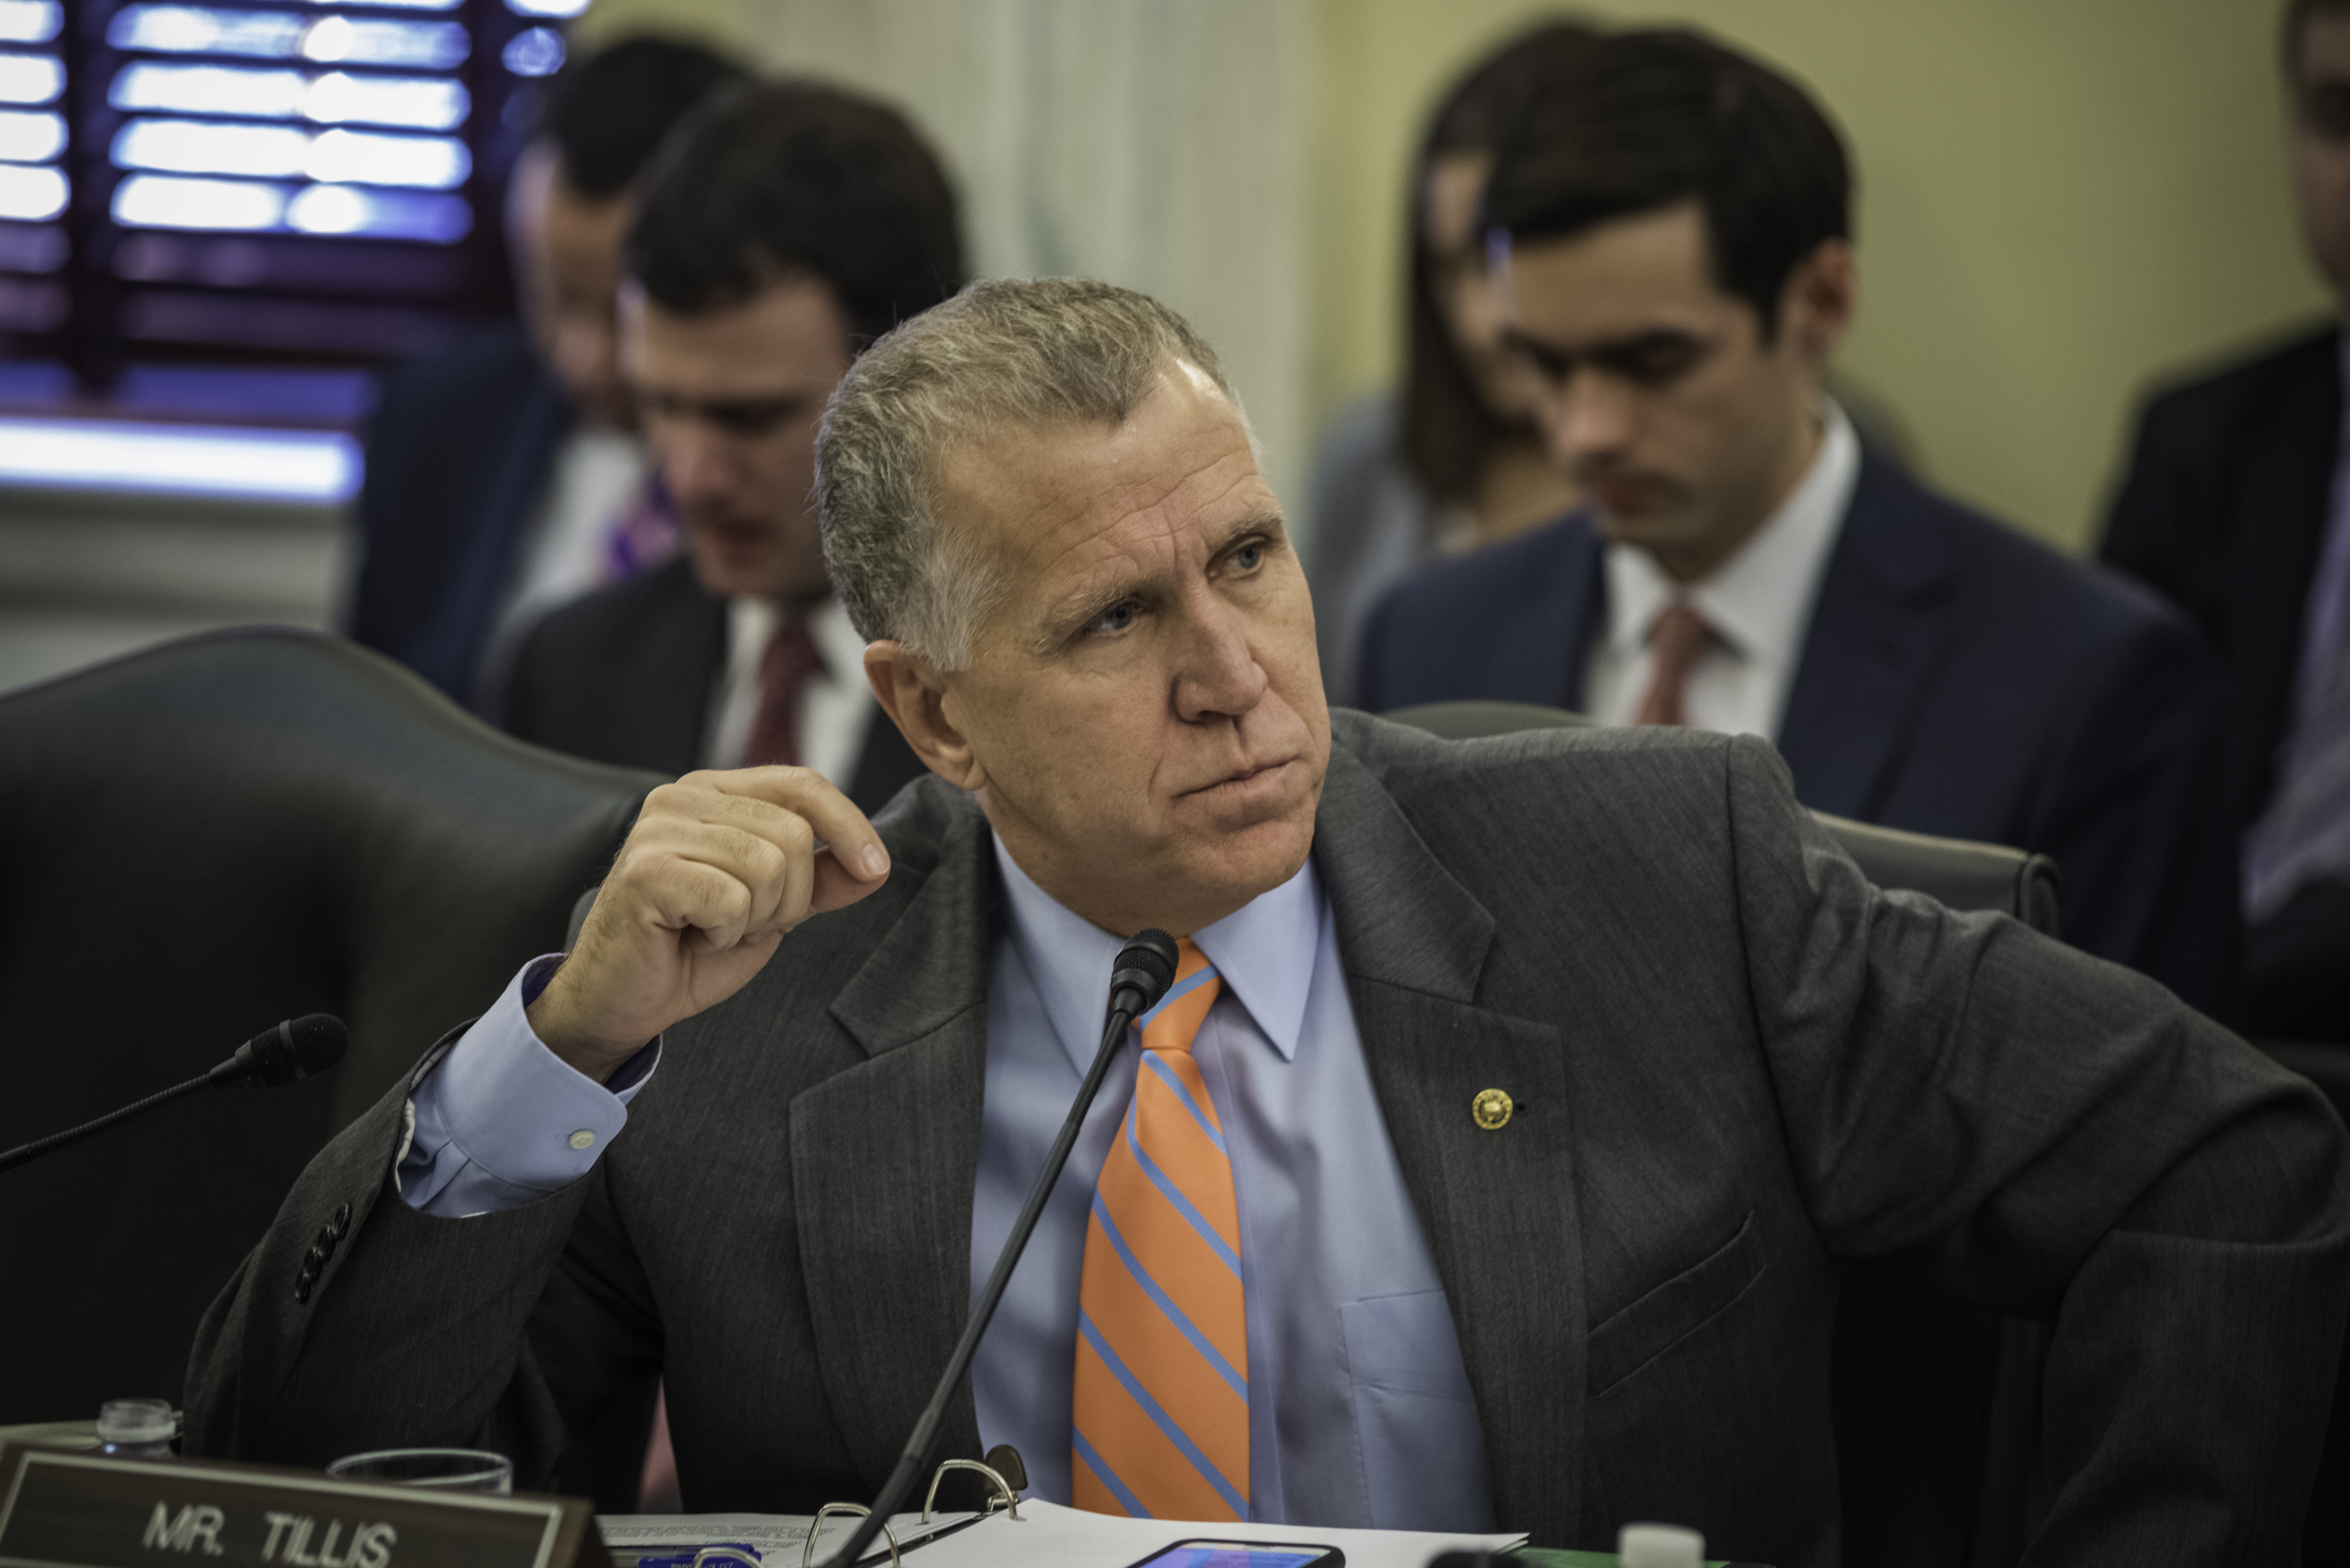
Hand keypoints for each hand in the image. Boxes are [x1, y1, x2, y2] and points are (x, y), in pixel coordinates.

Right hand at [526, 767, 890, 1080]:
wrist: (623, 1001)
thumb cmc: (692, 951)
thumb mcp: (774, 909)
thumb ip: (822, 881)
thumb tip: (876, 865)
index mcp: (714, 792)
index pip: (802, 784)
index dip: (849, 825)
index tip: (875, 868)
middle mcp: (682, 797)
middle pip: (794, 834)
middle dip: (790, 897)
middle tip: (744, 922)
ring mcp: (659, 829)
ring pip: (769, 865)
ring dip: (756, 917)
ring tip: (715, 929)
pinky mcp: (647, 870)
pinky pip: (733, 899)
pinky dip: (726, 934)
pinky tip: (693, 937)